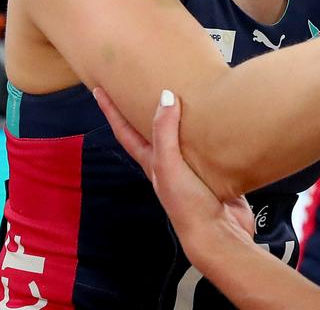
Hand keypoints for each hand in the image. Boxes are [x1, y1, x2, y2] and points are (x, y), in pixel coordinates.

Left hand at [91, 88, 259, 274]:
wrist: (218, 233)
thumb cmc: (188, 207)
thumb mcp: (168, 166)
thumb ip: (164, 132)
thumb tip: (165, 98)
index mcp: (153, 162)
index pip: (125, 132)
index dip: (111, 111)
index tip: (99, 90)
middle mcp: (169, 163)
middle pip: (153, 131)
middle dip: (145, 110)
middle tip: (142, 85)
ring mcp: (193, 167)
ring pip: (184, 135)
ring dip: (183, 117)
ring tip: (186, 93)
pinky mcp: (216, 169)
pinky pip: (212, 143)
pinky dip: (213, 130)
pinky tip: (220, 119)